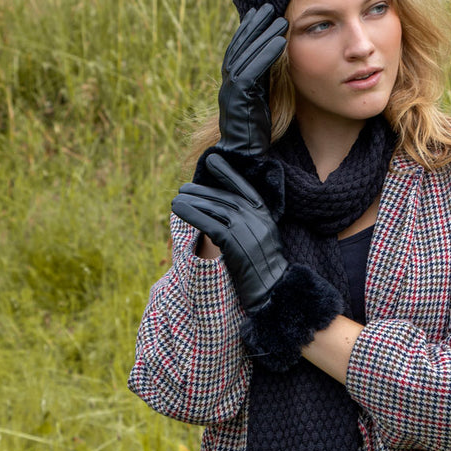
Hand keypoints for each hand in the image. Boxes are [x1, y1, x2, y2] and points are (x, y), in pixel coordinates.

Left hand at [172, 154, 288, 311]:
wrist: (273, 290)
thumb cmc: (264, 270)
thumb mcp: (261, 240)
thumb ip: (249, 225)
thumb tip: (226, 214)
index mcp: (265, 216)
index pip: (244, 188)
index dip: (228, 173)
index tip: (212, 160)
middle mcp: (256, 219)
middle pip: (225, 197)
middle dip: (202, 190)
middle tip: (184, 187)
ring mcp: (246, 230)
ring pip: (215, 208)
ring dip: (193, 201)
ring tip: (176, 199)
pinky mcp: (235, 244)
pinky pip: (209, 225)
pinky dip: (192, 215)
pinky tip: (179, 210)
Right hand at [218, 4, 287, 156]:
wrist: (244, 160)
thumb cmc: (256, 135)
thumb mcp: (261, 103)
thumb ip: (263, 84)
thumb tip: (275, 66)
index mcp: (233, 86)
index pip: (238, 51)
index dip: (248, 31)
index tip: (259, 13)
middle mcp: (228, 86)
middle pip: (239, 48)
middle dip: (253, 27)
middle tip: (268, 7)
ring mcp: (231, 93)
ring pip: (245, 56)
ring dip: (262, 35)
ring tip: (279, 19)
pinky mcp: (239, 101)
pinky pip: (252, 73)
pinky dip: (265, 55)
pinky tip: (279, 42)